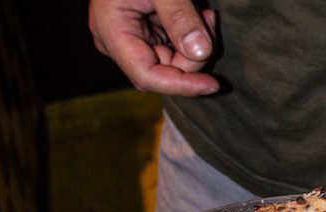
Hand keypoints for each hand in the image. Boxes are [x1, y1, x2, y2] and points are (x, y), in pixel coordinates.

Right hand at [89, 0, 219, 95]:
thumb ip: (179, 15)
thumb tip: (200, 53)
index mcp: (111, 30)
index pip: (147, 76)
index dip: (182, 85)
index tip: (214, 84)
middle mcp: (117, 41)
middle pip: (163, 72)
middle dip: (194, 57)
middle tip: (210, 19)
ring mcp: (131, 38)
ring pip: (172, 63)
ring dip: (196, 45)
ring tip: (206, 12)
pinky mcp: (146, 32)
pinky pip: (174, 49)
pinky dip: (192, 37)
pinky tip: (199, 14)